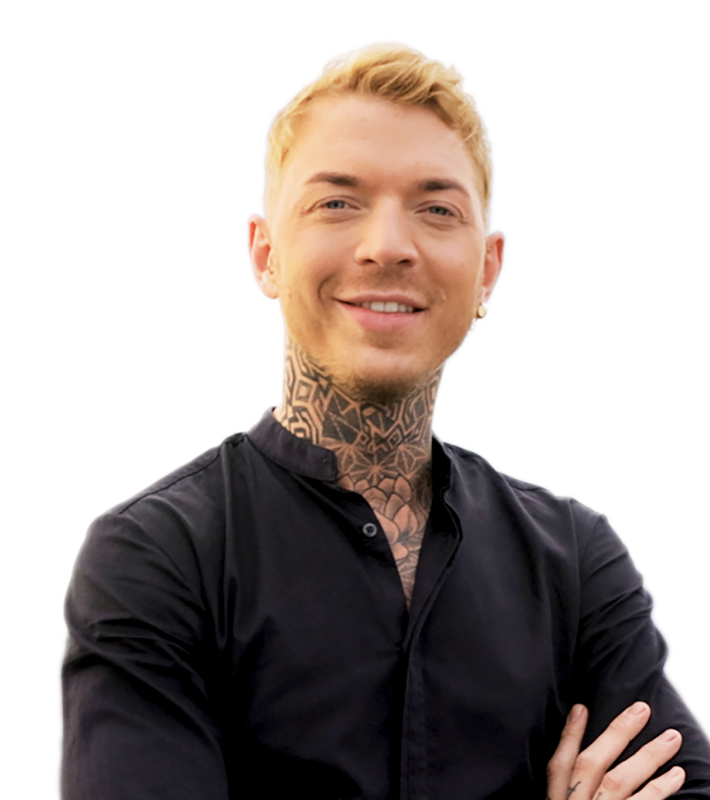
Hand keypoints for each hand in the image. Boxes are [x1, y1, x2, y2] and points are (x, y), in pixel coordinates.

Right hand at [546, 702, 685, 798]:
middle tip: (642, 710)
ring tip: (672, 737)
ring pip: (620, 781)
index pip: (559, 764)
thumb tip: (580, 747)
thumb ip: (567, 786)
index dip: (569, 734)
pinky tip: (676, 774)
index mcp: (557, 799)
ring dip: (648, 757)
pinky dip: (660, 789)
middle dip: (617, 734)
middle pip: (593, 764)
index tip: (581, 708)